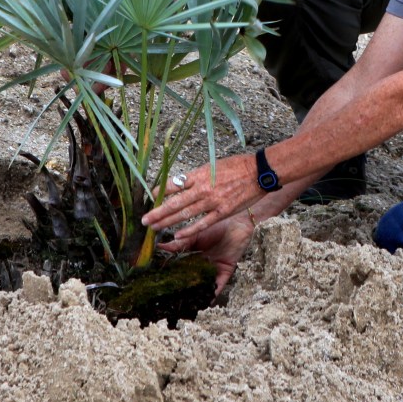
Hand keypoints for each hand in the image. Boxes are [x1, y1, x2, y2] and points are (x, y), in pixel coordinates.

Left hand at [142, 155, 263, 236]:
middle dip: (157, 212)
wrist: (259, 172)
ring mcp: (212, 201)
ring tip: (154, 228)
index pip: (173, 184)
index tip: (148, 199)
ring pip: (185, 214)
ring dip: (168, 222)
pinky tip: (177, 236)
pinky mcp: (222, 211)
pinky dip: (189, 230)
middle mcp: (203, 188)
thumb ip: (198, 176)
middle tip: (144, 220)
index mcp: (199, 174)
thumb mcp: (213, 165)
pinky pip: (202, 223)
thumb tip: (181, 182)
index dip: (159, 192)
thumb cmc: (237, 167)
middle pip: (175, 202)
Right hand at [160, 213, 255, 292]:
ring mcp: (213, 270)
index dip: (171, 275)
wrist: (237, 222)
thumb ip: (178, 244)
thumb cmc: (216, 226)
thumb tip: (158, 247)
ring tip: (187, 303)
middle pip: (191, 280)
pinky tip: (207, 301)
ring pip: (204, 285)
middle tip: (171, 297)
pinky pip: (219, 286)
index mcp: (193, 257)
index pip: (180, 269)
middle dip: (183, 288)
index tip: (159, 282)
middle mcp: (202, 266)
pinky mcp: (225, 272)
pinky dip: (213, 293)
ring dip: (197, 294)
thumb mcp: (194, 236)